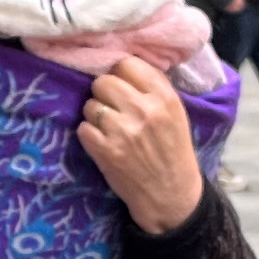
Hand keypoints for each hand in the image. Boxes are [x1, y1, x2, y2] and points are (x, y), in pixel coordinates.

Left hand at [78, 56, 207, 236]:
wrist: (170, 194)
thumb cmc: (172, 150)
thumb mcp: (175, 113)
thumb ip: (153, 87)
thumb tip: (122, 64)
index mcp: (164, 97)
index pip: (127, 64)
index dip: (121, 74)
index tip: (123, 87)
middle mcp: (143, 110)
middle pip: (103, 81)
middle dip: (104, 94)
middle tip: (113, 108)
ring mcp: (122, 130)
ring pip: (90, 105)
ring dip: (96, 116)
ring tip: (110, 129)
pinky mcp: (105, 151)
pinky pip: (83, 128)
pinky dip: (89, 135)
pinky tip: (103, 143)